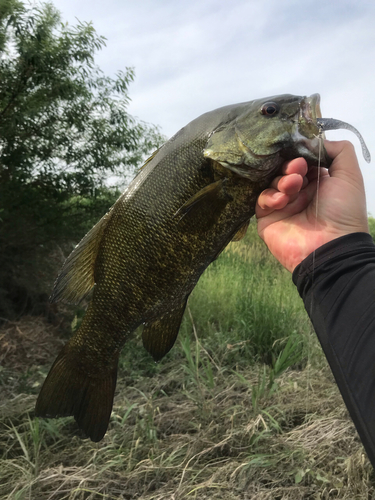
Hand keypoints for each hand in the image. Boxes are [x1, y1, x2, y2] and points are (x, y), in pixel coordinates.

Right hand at [256, 140, 368, 271]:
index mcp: (318, 183)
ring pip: (272, 182)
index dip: (300, 154)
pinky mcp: (267, 218)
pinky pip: (261, 200)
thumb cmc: (343, 210)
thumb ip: (339, 150)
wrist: (331, 247)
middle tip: (297, 170)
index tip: (302, 153)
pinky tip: (282, 200)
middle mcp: (299, 193)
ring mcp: (282, 206)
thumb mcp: (349, 175)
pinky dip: (270, 196)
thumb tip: (314, 141)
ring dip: (281, 180)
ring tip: (292, 186)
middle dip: (290, 166)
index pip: (302, 160)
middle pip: (285, 169)